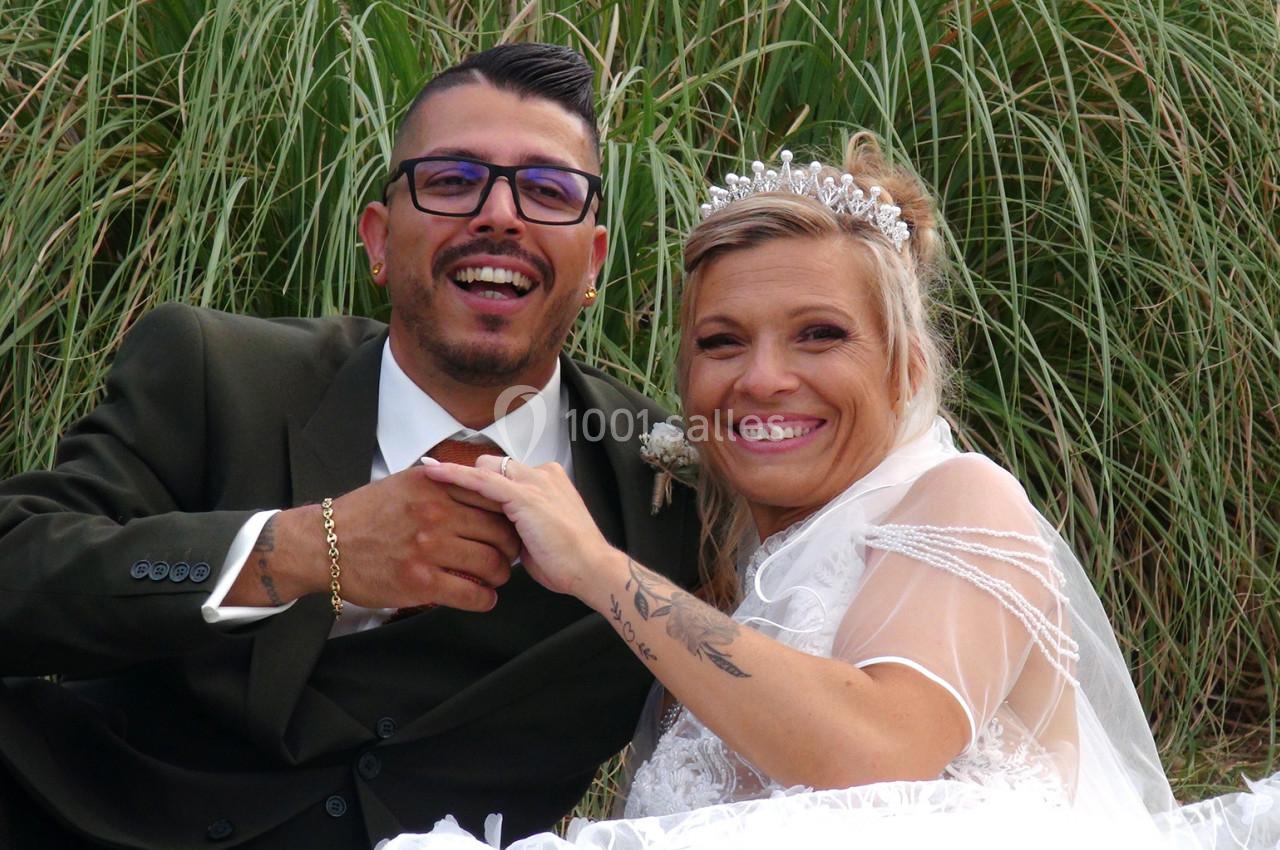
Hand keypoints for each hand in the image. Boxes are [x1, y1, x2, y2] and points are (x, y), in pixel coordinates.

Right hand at [230, 466, 520, 611]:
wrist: (323, 544)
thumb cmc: (364, 514)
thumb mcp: (405, 483)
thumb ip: (443, 483)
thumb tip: (480, 484)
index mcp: (436, 485)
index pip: (494, 498)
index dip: (510, 516)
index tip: (512, 526)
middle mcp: (436, 513)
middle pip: (500, 532)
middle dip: (510, 548)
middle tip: (508, 556)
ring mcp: (429, 548)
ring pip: (491, 564)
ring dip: (501, 575)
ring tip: (496, 578)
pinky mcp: (421, 582)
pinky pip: (472, 593)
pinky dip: (485, 599)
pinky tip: (483, 598)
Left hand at [420, 457, 612, 597]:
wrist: (590, 568)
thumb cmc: (566, 561)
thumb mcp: (536, 537)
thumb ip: (516, 526)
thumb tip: (491, 533)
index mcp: (549, 482)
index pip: (507, 473)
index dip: (482, 480)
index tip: (456, 484)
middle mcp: (542, 475)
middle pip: (495, 465)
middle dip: (470, 476)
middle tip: (440, 489)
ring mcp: (534, 483)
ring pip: (486, 467)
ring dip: (456, 472)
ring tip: (425, 472)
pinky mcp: (524, 495)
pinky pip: (482, 480)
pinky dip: (455, 476)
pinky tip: (434, 474)